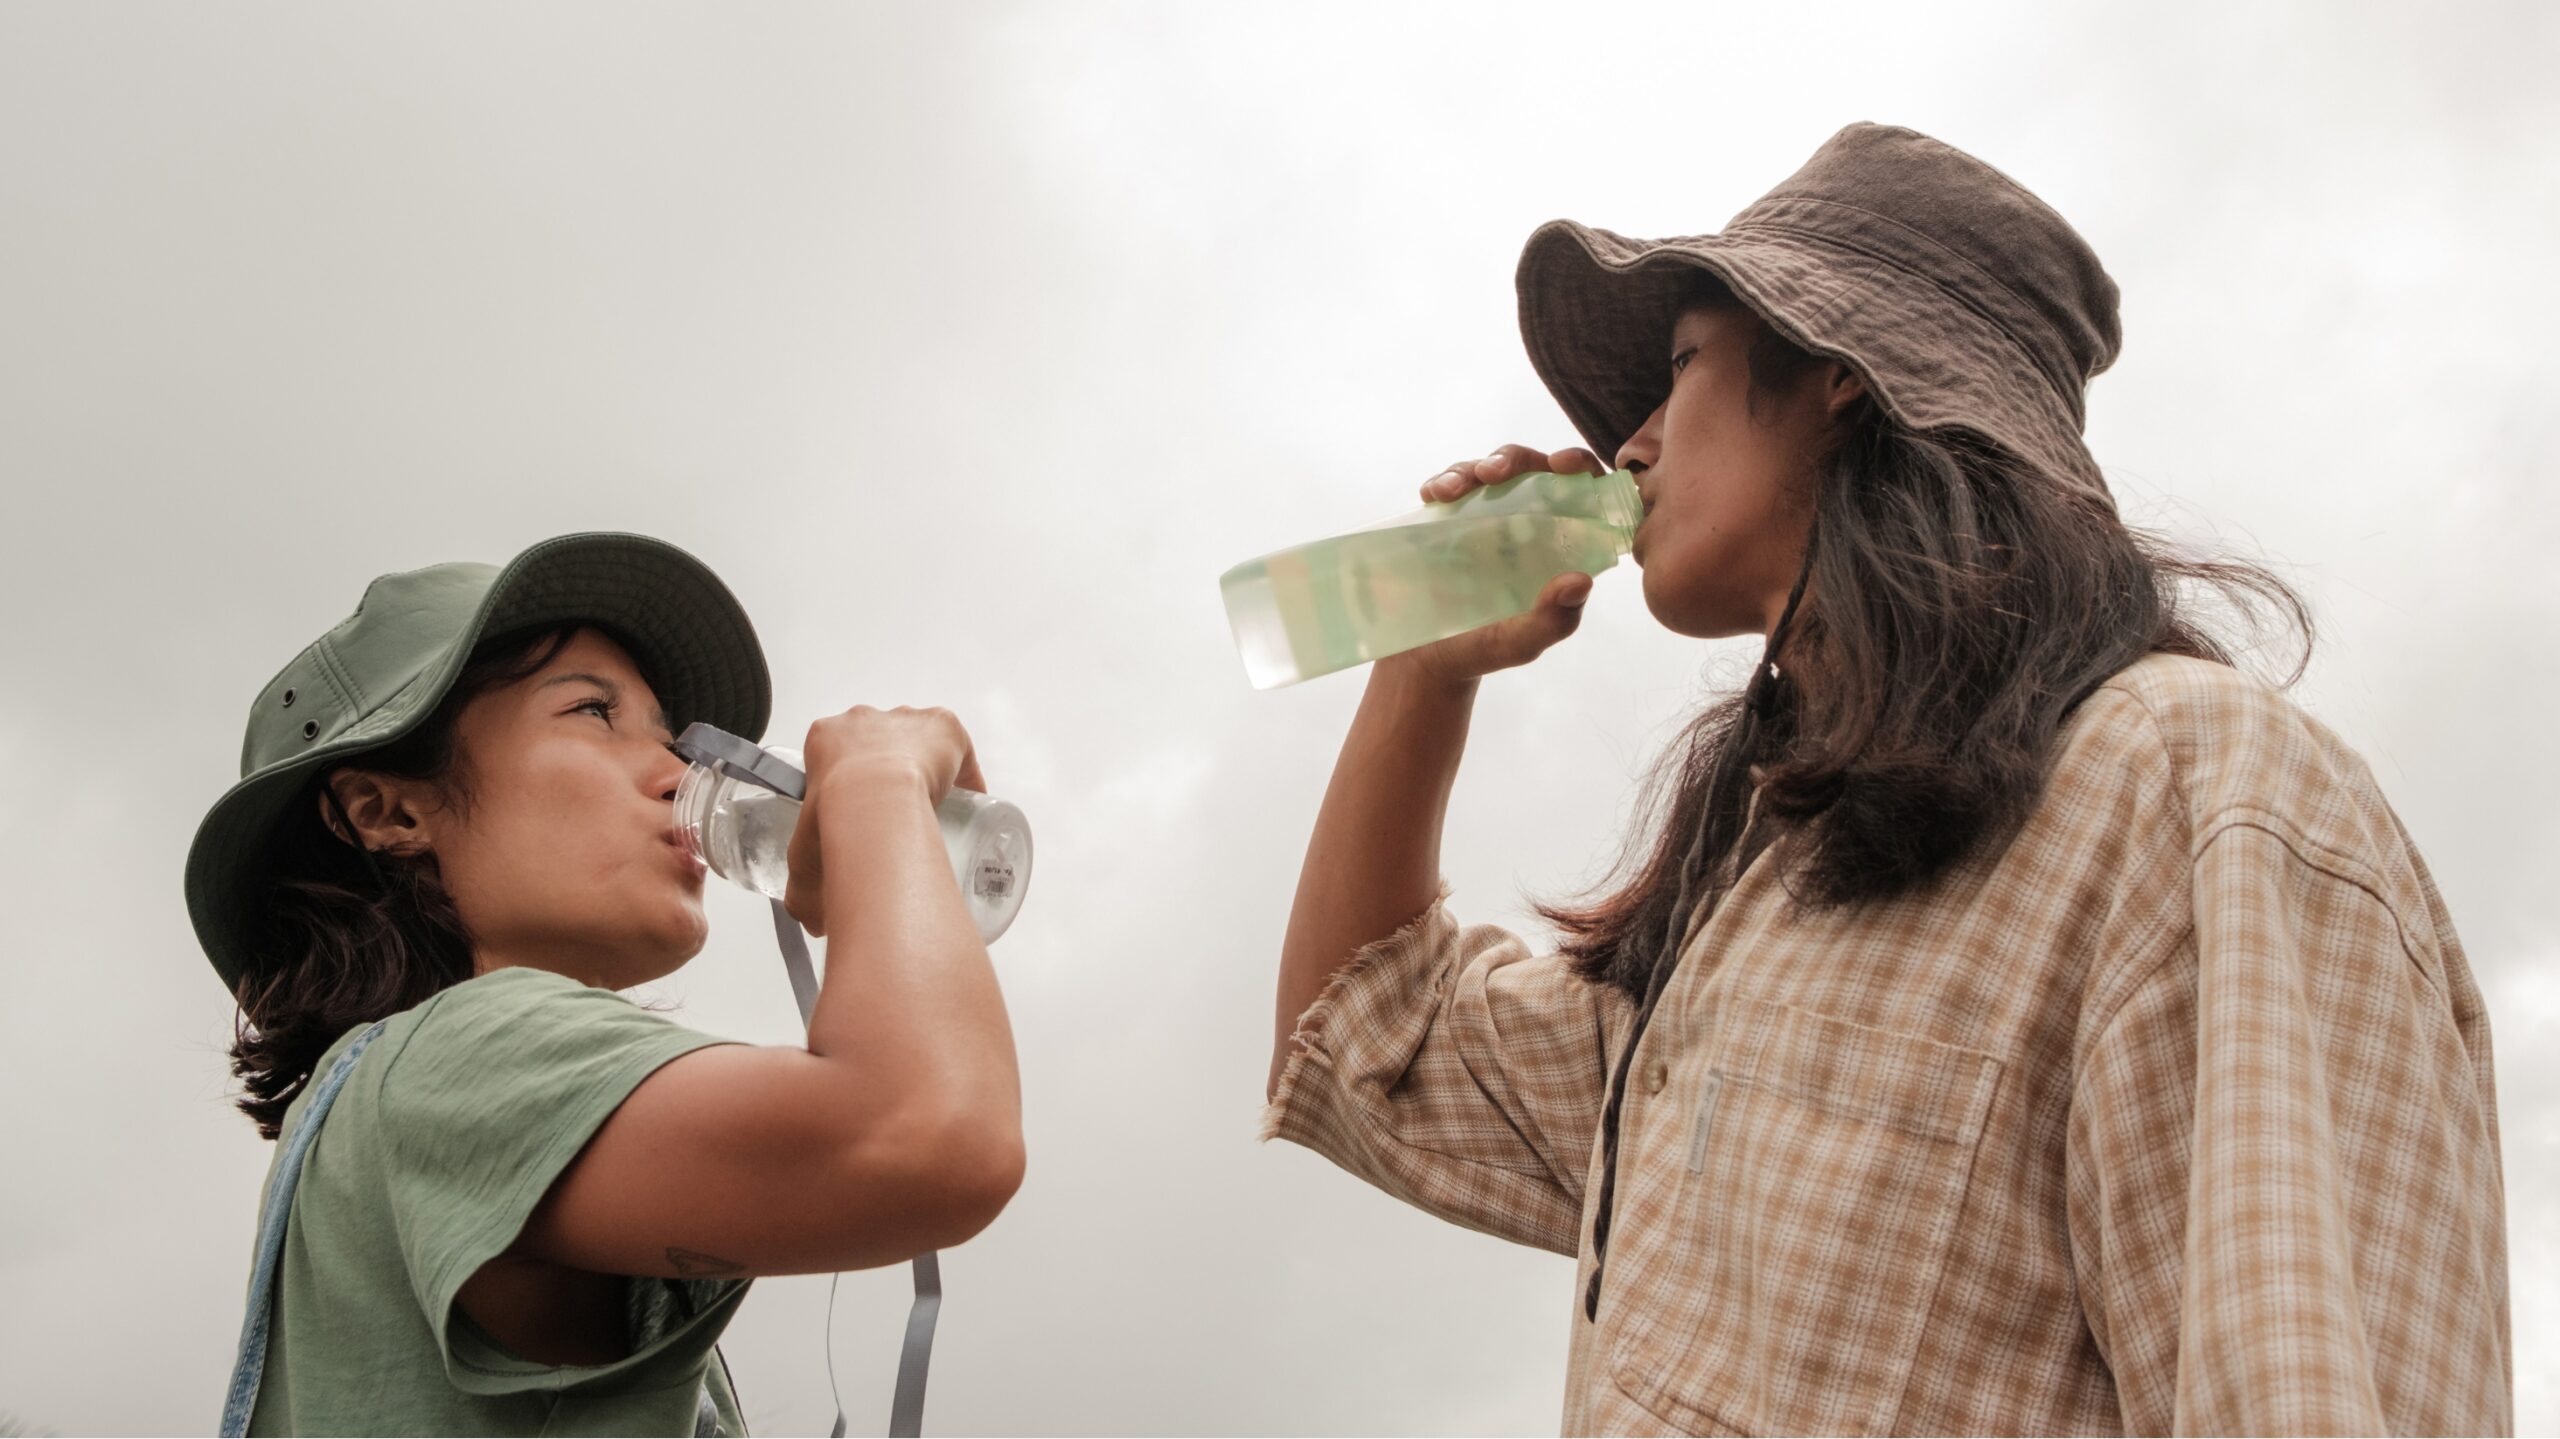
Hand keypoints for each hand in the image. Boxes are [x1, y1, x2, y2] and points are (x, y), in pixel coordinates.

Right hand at [783, 706, 986, 935]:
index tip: (862, 814)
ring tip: (933, 810)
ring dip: (925, 770)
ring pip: (919, 743)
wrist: (873, 800)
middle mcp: (864, 719)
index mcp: (824, 738)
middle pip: (880, 746)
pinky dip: (965, 774)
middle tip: (898, 817)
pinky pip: (959, 750)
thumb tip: (814, 926)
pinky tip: (970, 802)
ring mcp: (906, 717)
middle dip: (889, 777)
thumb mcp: (805, 859)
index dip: (852, 786)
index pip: (838, 758)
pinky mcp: (943, 725)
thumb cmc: (831, 823)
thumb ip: (804, 892)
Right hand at [1382, 442, 1608, 685]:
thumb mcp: (1522, 643)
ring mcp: (1483, 518)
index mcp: (1556, 545)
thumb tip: (1581, 581)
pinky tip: (1432, 495)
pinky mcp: (1446, 520)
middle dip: (1512, 459)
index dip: (1579, 467)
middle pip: (1529, 469)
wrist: (1424, 660)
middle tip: (1493, 472)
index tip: (1561, 463)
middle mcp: (1524, 523)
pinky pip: (1446, 488)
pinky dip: (1440, 483)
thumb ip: (1554, 619)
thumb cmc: (1482, 650)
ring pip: (1485, 473)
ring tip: (1450, 491)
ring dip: (1469, 470)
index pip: (1580, 491)